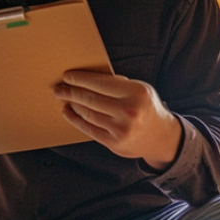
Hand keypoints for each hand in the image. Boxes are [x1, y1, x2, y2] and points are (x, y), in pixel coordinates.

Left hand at [54, 70, 182, 168]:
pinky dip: (75, 119)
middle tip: (58, 88)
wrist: (161, 137)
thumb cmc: (146, 107)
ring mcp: (121, 129)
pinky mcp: (114, 143)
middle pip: (91, 99)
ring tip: (64, 99)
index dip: (81, 79)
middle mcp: (129, 111)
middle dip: (71, 92)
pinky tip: (69, 112)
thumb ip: (118, 84)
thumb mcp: (140, 90)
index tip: (67, 76)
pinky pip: (89, 129)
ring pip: (88, 114)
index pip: (101, 83)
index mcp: (136, 93)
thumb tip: (87, 78)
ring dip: (73, 105)